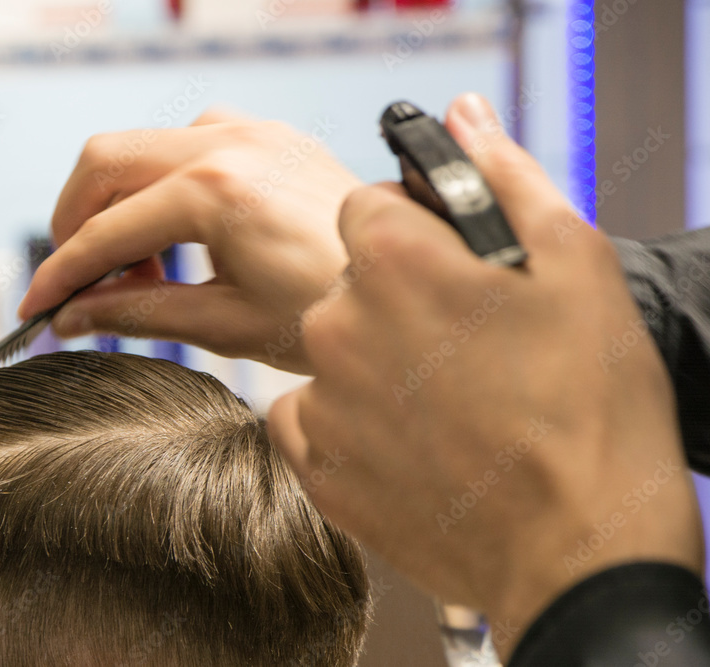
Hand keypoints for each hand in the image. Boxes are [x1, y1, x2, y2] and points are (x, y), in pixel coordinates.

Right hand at [17, 110, 359, 373]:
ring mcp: (251, 130)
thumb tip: (74, 316)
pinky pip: (186, 142)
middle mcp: (229, 143)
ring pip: (140, 146)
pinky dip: (159, 185)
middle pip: (104, 161)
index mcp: (217, 192)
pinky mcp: (267, 135)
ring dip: (118, 202)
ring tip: (137, 272)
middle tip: (77, 282)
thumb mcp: (226, 322)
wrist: (405, 286)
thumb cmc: (331, 313)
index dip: (63, 274)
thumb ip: (139, 312)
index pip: (107, 231)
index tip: (37, 307)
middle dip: (75, 222)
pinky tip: (175, 235)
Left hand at [267, 93, 703, 655]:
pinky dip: (347, 425)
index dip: (414, 234)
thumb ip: (503, 176)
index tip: (450, 270)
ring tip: (448, 405)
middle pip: (348, 284)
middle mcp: (336, 322)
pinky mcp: (317, 468)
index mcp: (392, 258)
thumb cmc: (591, 405)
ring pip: (333, 354)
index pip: (367, 210)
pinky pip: (309, 420)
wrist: (581, 548)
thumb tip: (461, 117)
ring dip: (375, 366)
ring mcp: (321, 401)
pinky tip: (407, 442)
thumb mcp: (574, 263)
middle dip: (396, 303)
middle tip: (464, 350)